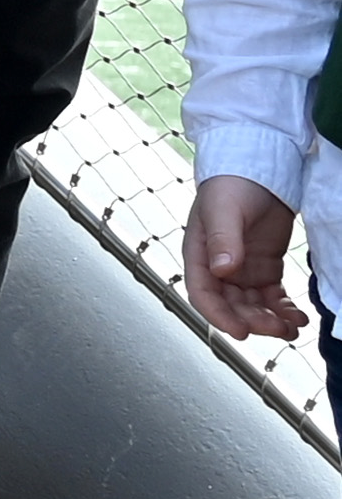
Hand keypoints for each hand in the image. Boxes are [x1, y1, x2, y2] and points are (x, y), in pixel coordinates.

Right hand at [191, 174, 313, 342]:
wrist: (259, 167)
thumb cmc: (231, 183)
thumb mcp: (224, 209)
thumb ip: (222, 239)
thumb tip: (223, 270)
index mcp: (200, 254)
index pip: (203, 293)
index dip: (219, 315)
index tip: (240, 331)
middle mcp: (219, 266)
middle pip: (231, 305)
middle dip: (253, 321)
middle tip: (277, 328)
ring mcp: (243, 268)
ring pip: (253, 305)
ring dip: (271, 320)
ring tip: (292, 328)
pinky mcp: (265, 267)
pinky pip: (273, 296)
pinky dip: (284, 309)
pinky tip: (297, 316)